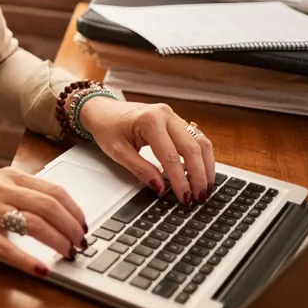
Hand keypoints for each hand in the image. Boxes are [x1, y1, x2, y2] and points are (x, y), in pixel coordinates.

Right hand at [0, 167, 87, 276]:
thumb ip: (20, 188)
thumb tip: (52, 205)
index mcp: (9, 176)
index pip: (54, 190)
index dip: (75, 210)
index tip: (83, 224)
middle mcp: (2, 190)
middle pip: (50, 207)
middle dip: (72, 228)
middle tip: (80, 243)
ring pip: (35, 225)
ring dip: (58, 242)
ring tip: (67, 254)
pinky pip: (9, 249)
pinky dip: (29, 261)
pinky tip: (42, 269)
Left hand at [79, 96, 215, 204]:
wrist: (102, 110)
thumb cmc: (107, 128)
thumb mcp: (117, 152)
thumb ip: (140, 170)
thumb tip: (161, 188)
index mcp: (150, 121)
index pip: (170, 156)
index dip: (180, 180)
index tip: (185, 198)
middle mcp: (166, 115)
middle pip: (192, 148)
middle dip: (199, 175)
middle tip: (200, 197)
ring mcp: (173, 116)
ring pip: (200, 142)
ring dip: (206, 166)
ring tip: (206, 187)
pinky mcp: (176, 121)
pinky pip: (196, 138)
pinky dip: (202, 156)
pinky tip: (203, 172)